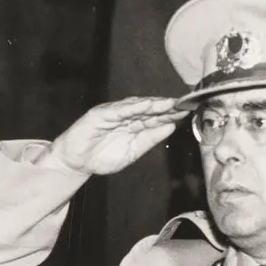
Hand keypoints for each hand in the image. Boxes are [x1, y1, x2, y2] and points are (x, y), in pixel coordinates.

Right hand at [35, 97, 183, 175]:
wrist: (76, 163)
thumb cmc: (102, 157)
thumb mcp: (133, 152)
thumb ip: (150, 139)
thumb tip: (171, 126)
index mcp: (134, 124)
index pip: (156, 117)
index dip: (172, 114)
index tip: (189, 112)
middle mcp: (125, 116)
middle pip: (149, 109)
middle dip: (166, 106)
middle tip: (185, 104)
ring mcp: (113, 113)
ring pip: (136, 106)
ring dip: (153, 103)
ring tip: (169, 102)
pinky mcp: (99, 114)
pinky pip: (118, 110)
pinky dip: (132, 107)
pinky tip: (146, 105)